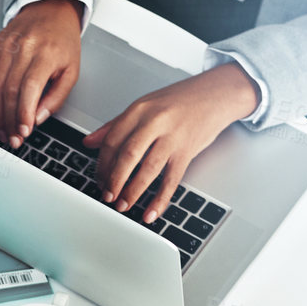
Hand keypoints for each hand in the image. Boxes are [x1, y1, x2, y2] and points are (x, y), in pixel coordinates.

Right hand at [0, 0, 82, 147]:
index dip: (24, 114)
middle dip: (9, 120)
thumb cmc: (62, 40)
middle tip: (12, 139)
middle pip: (10, 91)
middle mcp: (23, 48)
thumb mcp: (71, 69)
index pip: (30, 88)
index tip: (23, 133)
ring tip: (1, 130)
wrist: (52, 8)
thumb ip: (57, 97)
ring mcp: (5, 46)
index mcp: (46, 54)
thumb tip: (37, 119)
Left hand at [83, 64, 258, 223]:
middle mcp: (154, 122)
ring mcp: (172, 136)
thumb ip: (115, 125)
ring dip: (132, 191)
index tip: (97, 179)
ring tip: (123, 205)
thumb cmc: (180, 99)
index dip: (102, 164)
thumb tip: (89, 142)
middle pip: (127, 156)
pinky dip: (160, 199)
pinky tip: (151, 212)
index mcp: (139, 109)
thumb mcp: (144, 106)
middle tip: (107, 196)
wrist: (217, 93)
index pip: (112, 140)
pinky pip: (171, 180)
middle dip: (114, 180)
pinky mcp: (188, 150)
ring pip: (148, 169)